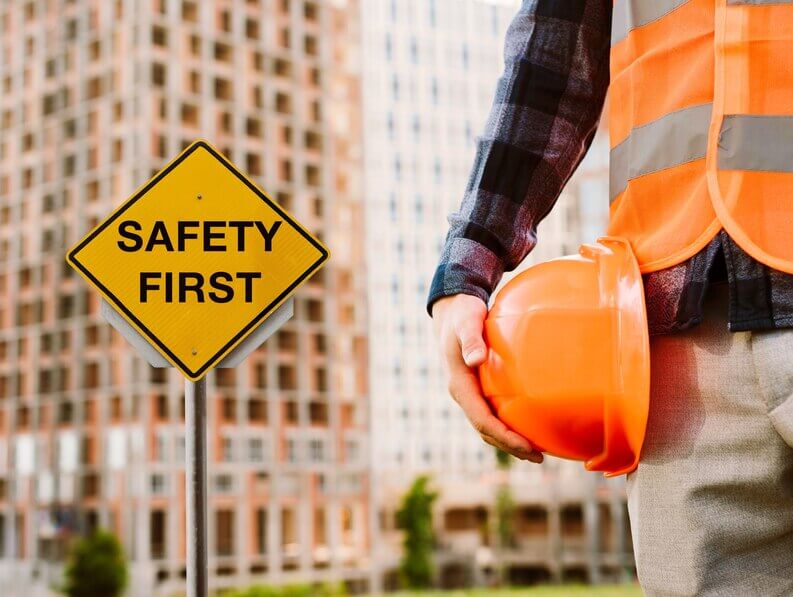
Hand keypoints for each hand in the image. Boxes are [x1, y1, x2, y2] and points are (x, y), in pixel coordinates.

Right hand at [432, 294, 542, 462]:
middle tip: (538, 458)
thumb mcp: (466, 322)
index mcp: (459, 385)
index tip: (526, 447)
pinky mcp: (478, 389)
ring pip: (489, 426)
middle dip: (510, 446)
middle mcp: (464, 394)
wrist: (453, 310)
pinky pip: (493, 413)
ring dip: (510, 441)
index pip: (481, 420)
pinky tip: (529, 426)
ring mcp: (471, 394)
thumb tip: (475, 360)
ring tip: (536, 452)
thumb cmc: (462, 315)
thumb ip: (472, 340)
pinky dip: (509, 426)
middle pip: (486, 430)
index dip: (503, 437)